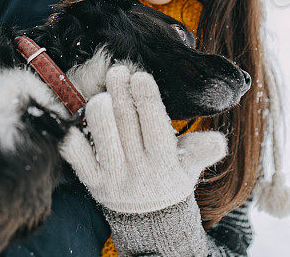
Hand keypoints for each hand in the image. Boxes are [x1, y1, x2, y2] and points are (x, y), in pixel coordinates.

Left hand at [60, 65, 227, 213]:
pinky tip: (71, 122)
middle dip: (120, 94)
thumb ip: (202, 150)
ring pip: (103, 140)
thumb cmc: (171, 176)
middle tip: (117, 70)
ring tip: (102, 95)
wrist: (150, 218)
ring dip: (100, 113)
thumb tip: (218, 142)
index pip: (155, 127)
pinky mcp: (92, 182)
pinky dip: (72, 140)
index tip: (140, 76)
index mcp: (166, 164)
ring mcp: (113, 178)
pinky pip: (78, 159)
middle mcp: (139, 172)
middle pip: (126, 126)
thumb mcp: (191, 165)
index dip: (146, 99)